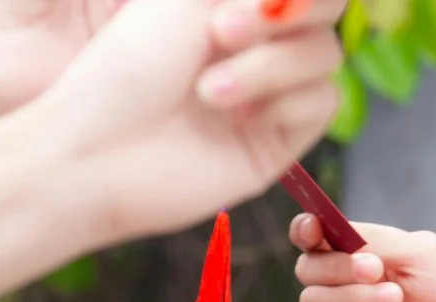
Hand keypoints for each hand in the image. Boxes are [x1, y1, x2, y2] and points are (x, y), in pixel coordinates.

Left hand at [51, 0, 344, 245]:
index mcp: (231, 2)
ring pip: (327, 54)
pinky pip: (323, 101)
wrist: (106, 151)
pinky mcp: (280, 137)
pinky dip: (285, 101)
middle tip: (222, 31)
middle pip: (329, 9)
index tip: (224, 9)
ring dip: (269, 65)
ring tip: (208, 92)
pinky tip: (235, 118)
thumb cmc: (128, 67)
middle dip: (291, 10)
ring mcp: (272, 88)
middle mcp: (258, 40)